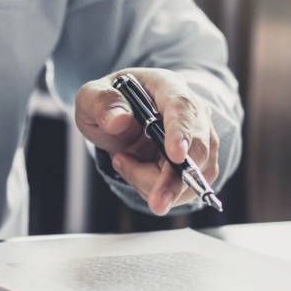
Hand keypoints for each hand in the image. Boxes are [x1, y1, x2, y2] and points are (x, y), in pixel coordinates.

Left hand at [75, 68, 218, 215]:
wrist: (119, 118)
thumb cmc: (109, 104)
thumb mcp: (91, 97)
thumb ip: (101, 103)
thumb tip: (118, 120)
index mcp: (167, 86)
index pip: (181, 107)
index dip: (181, 132)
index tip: (176, 156)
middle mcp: (192, 110)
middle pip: (197, 148)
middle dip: (175, 179)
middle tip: (156, 203)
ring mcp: (199, 137)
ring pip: (193, 174)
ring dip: (155, 184)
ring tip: (124, 162)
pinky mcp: (199, 163)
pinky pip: (187, 187)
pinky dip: (159, 190)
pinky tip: (138, 173)